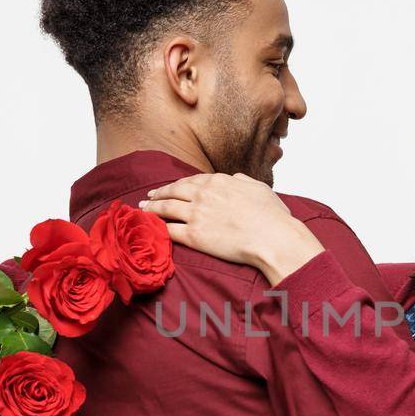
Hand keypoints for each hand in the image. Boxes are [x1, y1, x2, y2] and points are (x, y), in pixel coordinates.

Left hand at [140, 172, 324, 284]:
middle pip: (173, 191)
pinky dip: (157, 228)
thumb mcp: (259, 188)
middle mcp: (203, 194)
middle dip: (158, 193)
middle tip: (148, 196)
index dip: (178, 184)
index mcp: (219, 181)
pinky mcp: (194, 236)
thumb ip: (242, 180)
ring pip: (165, 208)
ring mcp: (197, 214)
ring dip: (151, 208)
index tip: (171, 187)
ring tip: (142, 209)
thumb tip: (234, 178)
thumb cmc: (272, 216)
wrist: (272, 237)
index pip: (192, 180)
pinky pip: (169, 230)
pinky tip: (150, 228)